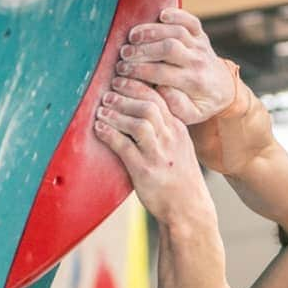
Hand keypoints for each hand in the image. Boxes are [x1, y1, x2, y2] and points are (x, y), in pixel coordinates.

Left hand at [94, 77, 212, 223]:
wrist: (188, 208)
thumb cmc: (178, 177)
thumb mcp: (178, 147)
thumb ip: (163, 128)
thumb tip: (139, 110)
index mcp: (178, 129)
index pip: (159, 97)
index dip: (138, 85)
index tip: (121, 79)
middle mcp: (170, 138)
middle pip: (148, 105)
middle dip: (125, 94)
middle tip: (108, 90)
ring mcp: (159, 154)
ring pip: (137, 122)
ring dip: (116, 113)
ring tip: (102, 109)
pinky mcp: (145, 171)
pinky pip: (124, 146)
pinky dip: (109, 134)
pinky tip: (99, 129)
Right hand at [115, 8, 234, 124]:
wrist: (223, 90)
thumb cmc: (200, 104)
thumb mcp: (191, 115)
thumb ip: (176, 106)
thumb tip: (162, 89)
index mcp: (193, 83)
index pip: (162, 73)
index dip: (139, 70)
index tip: (121, 72)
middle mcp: (198, 61)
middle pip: (169, 48)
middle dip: (143, 50)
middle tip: (123, 54)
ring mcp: (200, 46)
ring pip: (177, 32)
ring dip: (152, 31)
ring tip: (132, 37)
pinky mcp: (201, 35)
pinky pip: (191, 21)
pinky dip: (177, 15)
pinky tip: (160, 15)